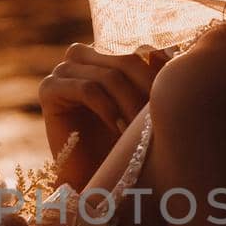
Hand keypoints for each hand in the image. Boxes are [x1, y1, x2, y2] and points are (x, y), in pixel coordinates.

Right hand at [38, 42, 168, 187]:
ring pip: (108, 75)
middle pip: (125, 58)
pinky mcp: (49, 88)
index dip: (160, 72)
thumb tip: (176, 52)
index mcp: (108, 52)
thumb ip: (155, 76)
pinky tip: (118, 130)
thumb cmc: (124, 143)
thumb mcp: (145, 105)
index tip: (176, 98)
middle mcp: (85, 56)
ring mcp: (65, 70)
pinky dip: (107, 110)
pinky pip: (87, 89)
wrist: (93, 177)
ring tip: (139, 130)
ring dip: (129, 103)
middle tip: (159, 117)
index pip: (140, 48)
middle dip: (147, 89)